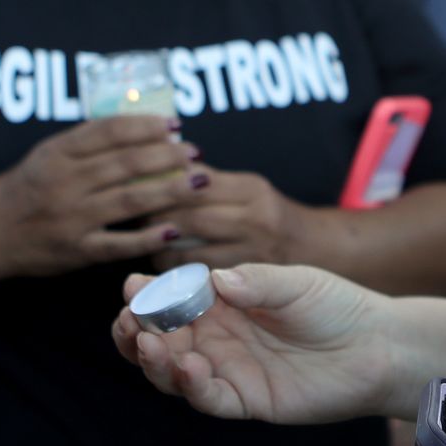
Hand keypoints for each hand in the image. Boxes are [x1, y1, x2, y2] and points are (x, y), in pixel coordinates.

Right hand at [0, 115, 208, 277]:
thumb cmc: (28, 188)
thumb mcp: (48, 153)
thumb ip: (88, 141)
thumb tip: (142, 125)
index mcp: (58, 152)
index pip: (109, 131)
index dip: (146, 125)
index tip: (175, 124)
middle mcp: (65, 182)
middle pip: (125, 164)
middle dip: (167, 155)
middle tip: (195, 152)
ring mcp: (71, 218)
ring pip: (129, 200)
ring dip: (169, 190)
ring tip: (199, 182)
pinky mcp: (75, 251)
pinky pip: (118, 244)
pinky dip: (148, 237)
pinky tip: (175, 230)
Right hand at [111, 263, 399, 424]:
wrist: (377, 347)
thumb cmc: (337, 306)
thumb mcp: (296, 283)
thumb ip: (256, 282)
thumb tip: (214, 280)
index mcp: (222, 303)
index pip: (173, 300)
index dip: (148, 296)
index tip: (131, 287)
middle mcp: (217, 337)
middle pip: (161, 339)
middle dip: (136, 331)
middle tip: (126, 322)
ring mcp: (228, 370)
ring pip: (173, 372)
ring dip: (154, 360)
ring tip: (146, 344)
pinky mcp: (246, 400)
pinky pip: (208, 398)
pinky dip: (191, 386)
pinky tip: (187, 366)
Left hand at [149, 166, 311, 270]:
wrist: (316, 247)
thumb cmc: (269, 214)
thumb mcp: (247, 189)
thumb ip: (208, 181)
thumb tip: (158, 164)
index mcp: (251, 189)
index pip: (195, 182)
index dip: (161, 184)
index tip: (134, 183)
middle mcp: (255, 219)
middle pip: (189, 216)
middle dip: (154, 215)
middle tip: (129, 214)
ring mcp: (252, 253)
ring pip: (189, 250)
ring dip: (159, 246)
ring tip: (141, 240)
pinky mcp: (246, 281)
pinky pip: (199, 277)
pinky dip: (176, 271)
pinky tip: (162, 264)